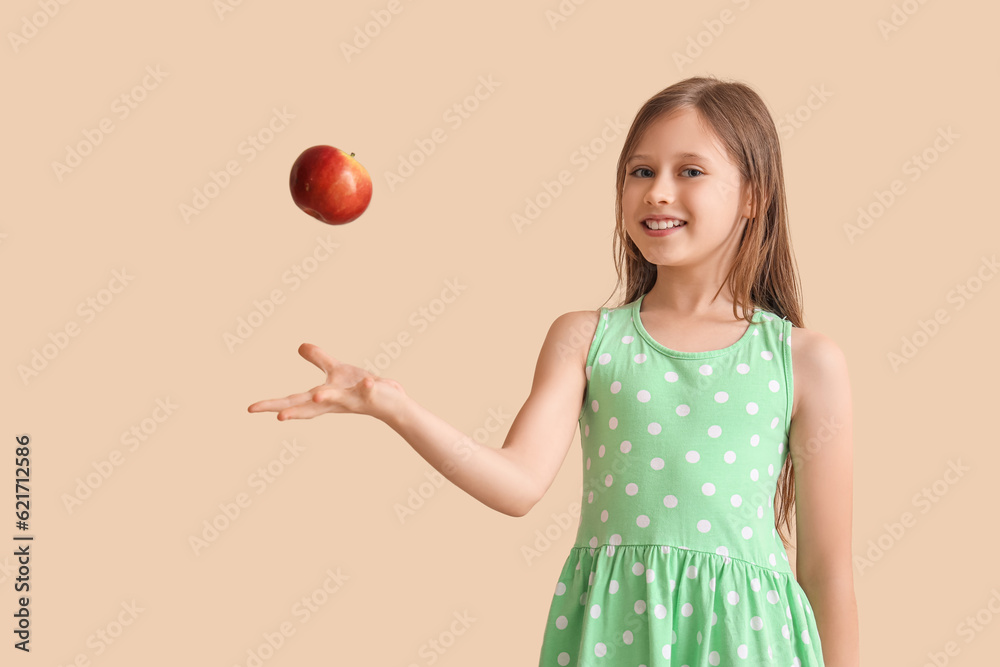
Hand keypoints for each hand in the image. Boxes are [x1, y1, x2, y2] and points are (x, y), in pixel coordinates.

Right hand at [247, 343, 406, 421]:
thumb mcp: (336, 371)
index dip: (272, 405)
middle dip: (293, 411)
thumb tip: (299, 346)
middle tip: (277, 417)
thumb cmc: (359, 388)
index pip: (293, 402)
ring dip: (327, 398)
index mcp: (322, 397)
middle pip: (309, 408)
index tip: (250, 409)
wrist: (389, 401)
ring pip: (338, 400)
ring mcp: (352, 399)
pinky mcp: (371, 395)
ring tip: (315, 396)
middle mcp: (334, 402)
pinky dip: (367, 387)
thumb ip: (318, 359)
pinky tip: (367, 382)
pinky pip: (368, 390)